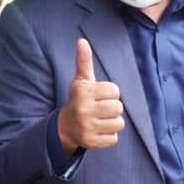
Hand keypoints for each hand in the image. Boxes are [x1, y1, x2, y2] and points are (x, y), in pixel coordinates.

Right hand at [57, 39, 123, 154]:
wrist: (65, 127)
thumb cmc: (79, 100)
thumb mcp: (81, 81)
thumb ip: (83, 61)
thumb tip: (82, 41)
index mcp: (83, 93)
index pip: (115, 91)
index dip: (110, 93)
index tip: (99, 96)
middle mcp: (83, 110)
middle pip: (118, 107)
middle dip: (113, 108)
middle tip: (101, 109)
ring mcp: (87, 127)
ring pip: (119, 124)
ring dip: (112, 122)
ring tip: (101, 120)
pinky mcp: (91, 142)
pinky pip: (114, 139)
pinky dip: (109, 136)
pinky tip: (99, 131)